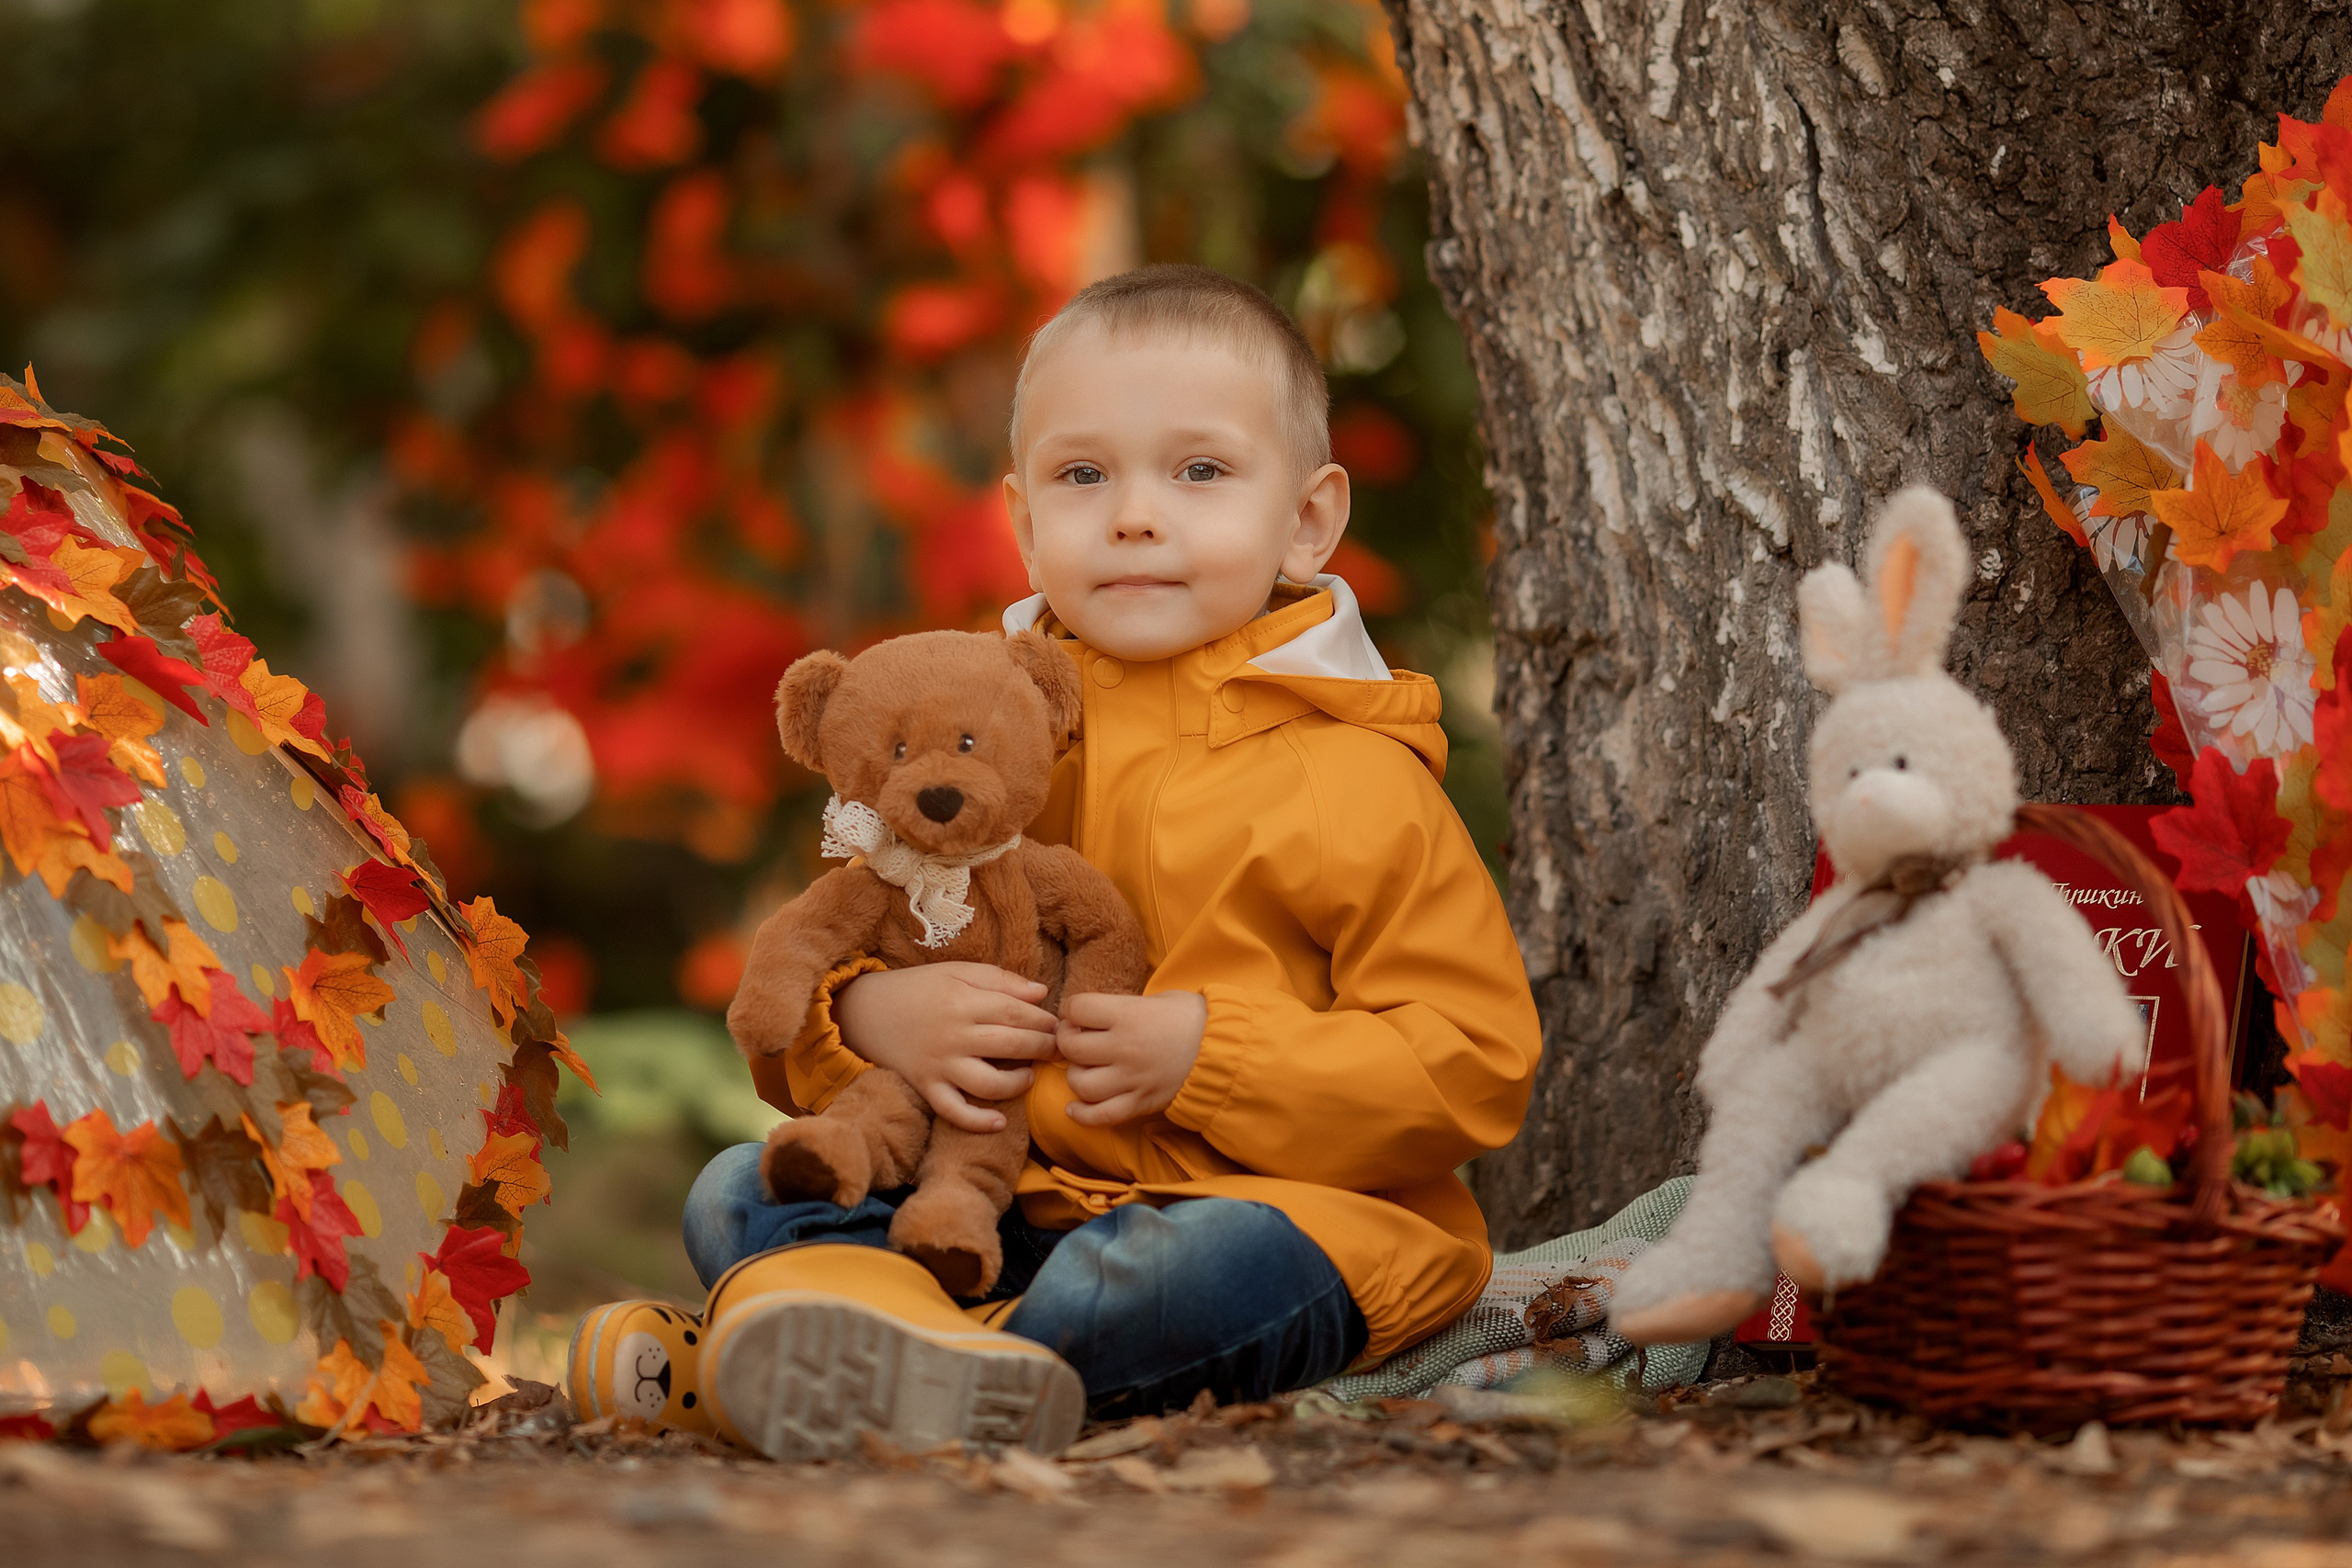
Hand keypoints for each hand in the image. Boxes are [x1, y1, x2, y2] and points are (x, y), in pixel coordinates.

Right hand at [834, 963, 1059, 1133]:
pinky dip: (977, 1121)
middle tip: (1056, 1050)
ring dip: (1017, 1083)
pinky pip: (953, 1111)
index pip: (1016, 1012)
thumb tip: (1041, 992)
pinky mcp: (925, 1087)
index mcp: (962, 1001)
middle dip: (1042, 1048)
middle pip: (1010, 1045)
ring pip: (988, 1083)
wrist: (864, 1012)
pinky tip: (998, 1122)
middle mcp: (953, 1035)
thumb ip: (999, 980)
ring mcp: (939, 1065)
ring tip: (1028, 1076)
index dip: (1043, 1020)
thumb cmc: (917, 989)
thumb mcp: (956, 973)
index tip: (1057, 1025)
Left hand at [1057, 991, 1206, 1127]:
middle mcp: (1125, 1047)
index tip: (1079, 1013)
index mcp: (1129, 1015)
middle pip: (1072, 1047)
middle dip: (1068, 1041)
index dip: (1072, 1009)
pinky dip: (1082, 1115)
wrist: (1228, 1050)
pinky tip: (1074, 1108)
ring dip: (1076, 1076)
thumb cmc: (1194, 1018)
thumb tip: (1096, 1016)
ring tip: (1086, 1068)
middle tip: (1078, 1038)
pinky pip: (1101, 1116)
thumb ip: (1125, 1007)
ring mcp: (1132, 1078)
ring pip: (1080, 1084)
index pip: (1077, 1009)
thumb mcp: (1160, 998)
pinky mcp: (1141, 1102)